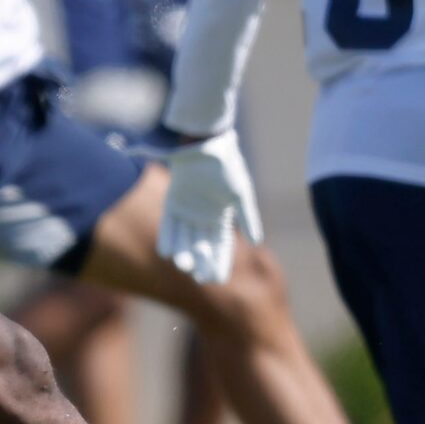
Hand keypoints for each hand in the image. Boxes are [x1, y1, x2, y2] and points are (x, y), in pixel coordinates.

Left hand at [157, 131, 262, 283]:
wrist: (207, 144)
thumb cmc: (228, 167)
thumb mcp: (241, 194)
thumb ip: (247, 218)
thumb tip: (258, 243)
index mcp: (222, 217)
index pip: (222, 246)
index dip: (219, 263)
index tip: (217, 279)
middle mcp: (204, 217)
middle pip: (202, 246)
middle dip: (202, 262)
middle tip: (200, 278)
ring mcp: (188, 211)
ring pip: (185, 238)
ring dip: (184, 253)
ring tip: (184, 266)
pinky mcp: (172, 202)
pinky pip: (168, 225)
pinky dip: (167, 238)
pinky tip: (166, 252)